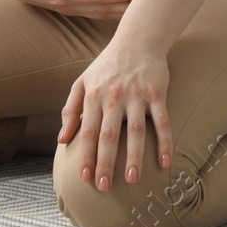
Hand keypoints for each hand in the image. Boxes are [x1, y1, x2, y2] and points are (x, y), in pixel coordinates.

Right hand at [0, 0, 136, 19]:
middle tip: (150, 1)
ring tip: (144, 6)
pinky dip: (113, 10)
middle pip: (104, 10)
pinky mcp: (72, 6)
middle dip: (126, 7)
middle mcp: (69, 6)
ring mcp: (71, 8)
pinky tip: (125, 8)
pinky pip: (97, 11)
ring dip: (122, 11)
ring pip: (103, 14)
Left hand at [59, 40, 172, 189]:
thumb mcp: (82, 82)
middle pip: (110, 136)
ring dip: (134, 157)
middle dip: (106, 163)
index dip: (86, 156)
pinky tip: (164, 163)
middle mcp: (115, 97)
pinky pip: (162, 122)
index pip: (89, 132)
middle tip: (104, 187)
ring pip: (136, 132)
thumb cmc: (107, 65)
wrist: (138, 39)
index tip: (84, 178)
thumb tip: (62, 139)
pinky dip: (164, 142)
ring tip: (132, 180)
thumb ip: (70, 110)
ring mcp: (137, 96)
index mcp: (94, 96)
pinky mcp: (157, 95)